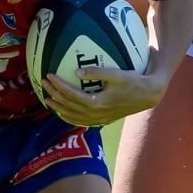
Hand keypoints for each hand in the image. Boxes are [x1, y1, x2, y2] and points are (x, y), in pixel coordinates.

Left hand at [39, 65, 164, 126]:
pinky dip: (70, 118)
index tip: (49, 76)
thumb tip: (76, 71)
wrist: (148, 95)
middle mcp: (96, 113)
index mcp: (98, 102)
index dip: (59, 85)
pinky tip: (63, 113)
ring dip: (59, 108)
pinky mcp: (103, 120)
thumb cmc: (134, 81)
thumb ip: (96, 72)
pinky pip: (82, 121)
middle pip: (69, 106)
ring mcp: (99, 119)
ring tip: (48, 99)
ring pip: (73, 116)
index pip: (72, 94)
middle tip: (43, 84)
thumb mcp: (117, 74)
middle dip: (54, 95)